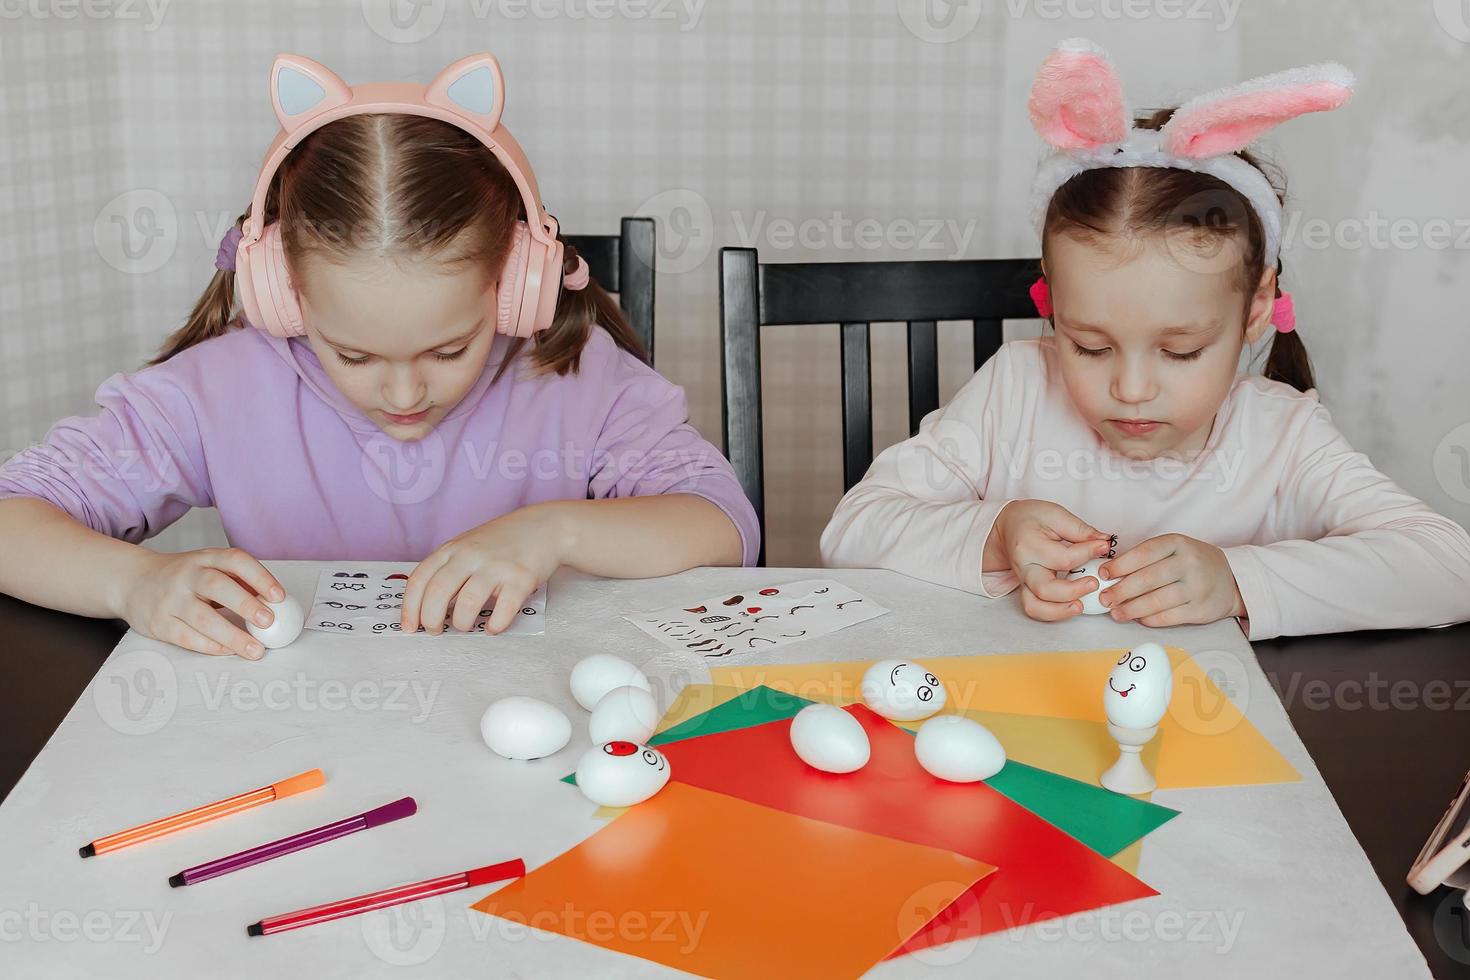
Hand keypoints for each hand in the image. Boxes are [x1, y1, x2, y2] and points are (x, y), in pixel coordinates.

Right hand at [115, 548, 285, 659]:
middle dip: (245, 604)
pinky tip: (228, 651)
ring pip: (202, 618)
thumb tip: (275, 603)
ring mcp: (170, 599)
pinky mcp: (158, 623)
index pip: (235, 560)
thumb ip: (237, 580)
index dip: (259, 576)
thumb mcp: (208, 566)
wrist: (131, 581)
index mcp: (205, 558)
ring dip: (232, 635)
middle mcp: (186, 575)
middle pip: (216, 586)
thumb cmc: (182, 577)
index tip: (279, 596)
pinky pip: (186, 636)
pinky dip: (210, 646)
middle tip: (268, 621)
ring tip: (255, 649)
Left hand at [401, 504, 565, 635]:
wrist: (544, 527)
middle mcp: (471, 555)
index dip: (410, 608)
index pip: (420, 580)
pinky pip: (502, 611)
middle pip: (438, 593)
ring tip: (465, 626)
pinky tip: (492, 627)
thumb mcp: (467, 546)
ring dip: (462, 624)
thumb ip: (448, 569)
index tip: (408, 626)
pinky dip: (494, 626)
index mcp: (453, 549)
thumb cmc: (503, 541)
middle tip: (435, 631)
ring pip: (467, 604)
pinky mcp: (521, 579)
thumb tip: (426, 606)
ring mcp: (496, 566)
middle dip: (431, 620)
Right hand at [988, 499, 1114, 621]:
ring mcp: (1023, 581)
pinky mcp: (1027, 589)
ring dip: (1060, 611)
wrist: (1010, 525)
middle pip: (1045, 589)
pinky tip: (1072, 606)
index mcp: (1029, 545)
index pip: (1063, 557)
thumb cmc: (1032, 518)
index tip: (1104, 546)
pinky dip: (1053, 614)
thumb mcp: (1056, 514)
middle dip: (1073, 590)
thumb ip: (1080, 530)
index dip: (1088, 553)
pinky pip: (1034, 609)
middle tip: (1094, 583)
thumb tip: (1103, 543)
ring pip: (1035, 606)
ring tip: (1081, 605)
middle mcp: (1023, 567)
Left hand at [1099, 533, 1245, 627]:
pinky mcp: (1200, 609)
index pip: (1144, 553)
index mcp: (1178, 543)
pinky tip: (1138, 618)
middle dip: (1121, 590)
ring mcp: (1197, 587)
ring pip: (1157, 600)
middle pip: (1148, 579)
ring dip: (1132, 608)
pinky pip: (1169, 617)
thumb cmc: (1192, 563)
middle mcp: (1189, 563)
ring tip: (1116, 612)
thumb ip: (1146, 558)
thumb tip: (1110, 574)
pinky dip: (1150, 619)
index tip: (1103, 574)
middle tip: (1104, 598)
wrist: (1231, 580)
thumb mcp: (1173, 549)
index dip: (1120, 565)